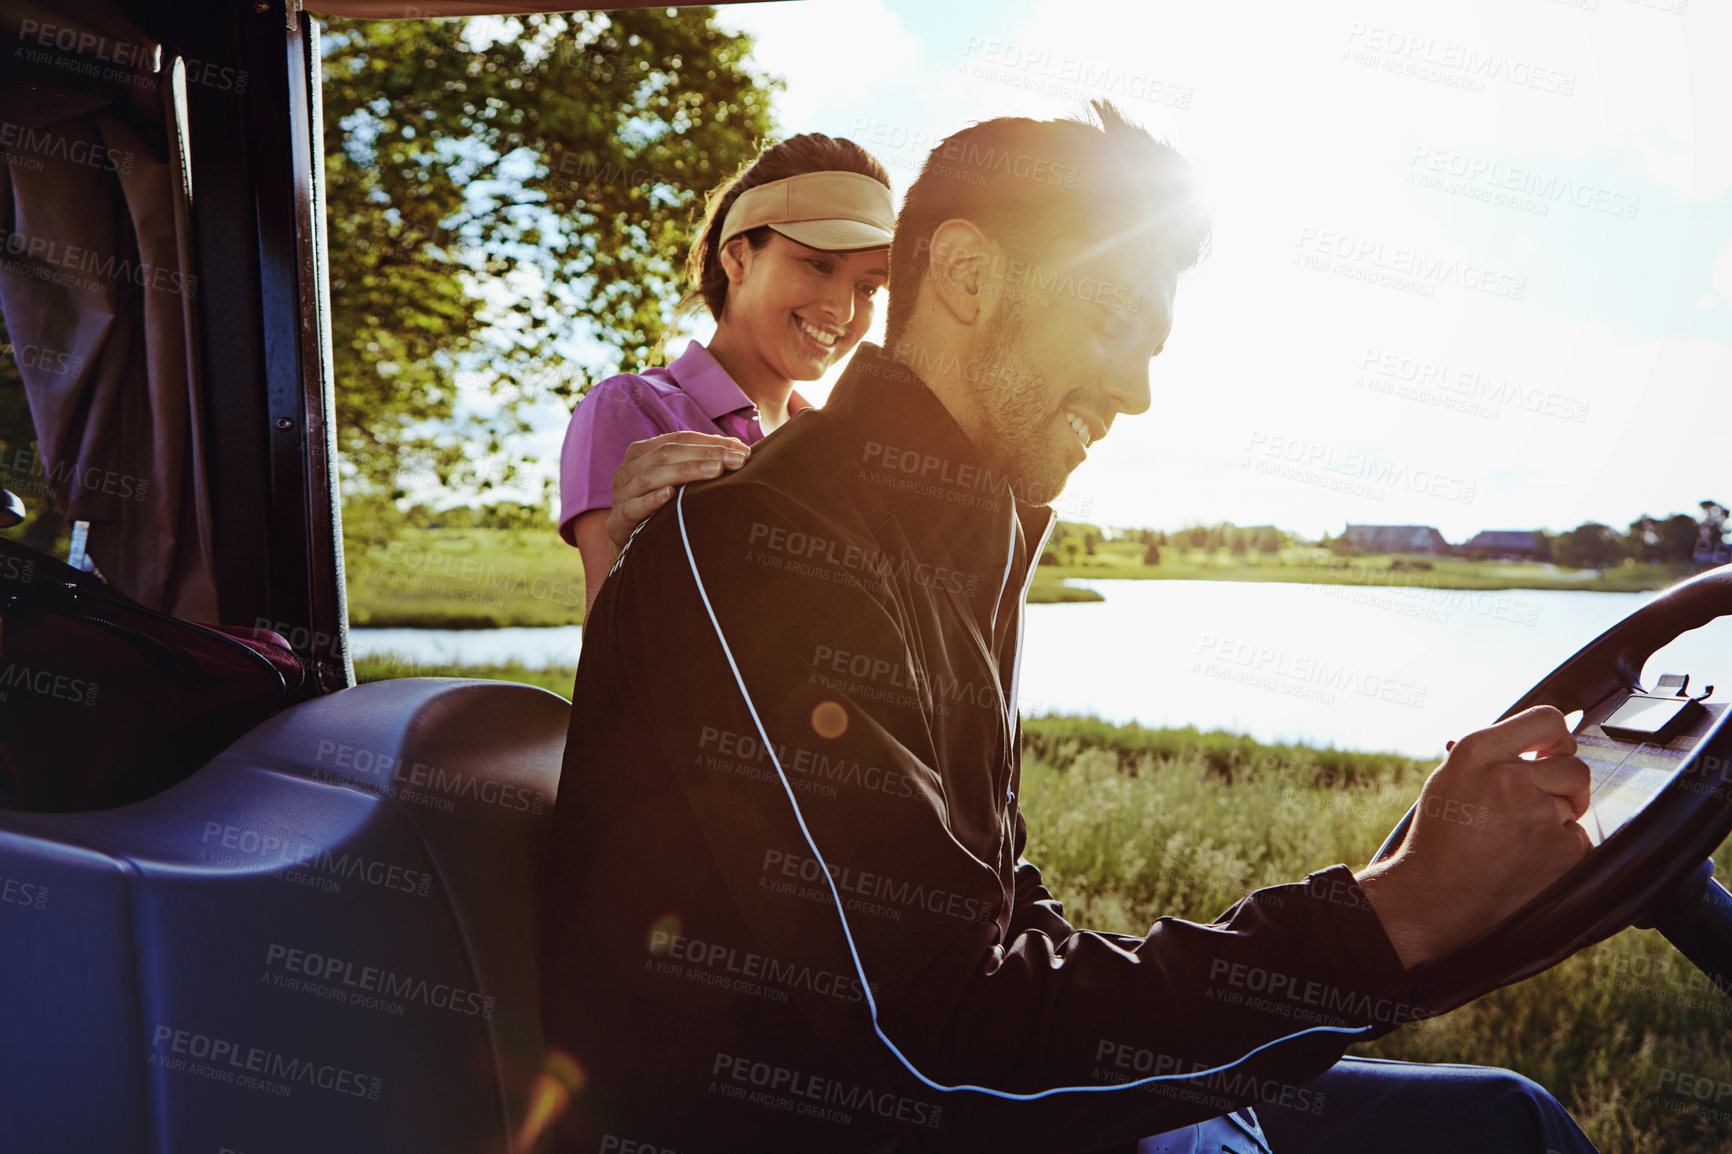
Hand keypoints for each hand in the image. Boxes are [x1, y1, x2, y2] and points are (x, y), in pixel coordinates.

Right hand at [606, 432, 749, 548]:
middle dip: (706, 455)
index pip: (680, 439)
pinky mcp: (617, 520)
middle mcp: (628, 469)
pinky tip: (670, 494)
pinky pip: (633, 507)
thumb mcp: (679, 481)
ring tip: (715, 471)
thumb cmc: (660, 509)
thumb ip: (702, 461)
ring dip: (686, 472)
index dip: (711, 443)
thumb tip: (738, 447)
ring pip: (651, 476)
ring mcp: (620, 494)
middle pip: (667, 454)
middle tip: (737, 461)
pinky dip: (651, 500)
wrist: (630, 546)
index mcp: (642, 452)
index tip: (742, 451)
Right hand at [1355, 705, 1591, 969]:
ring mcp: (1539, 813)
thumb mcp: (1449, 779)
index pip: (1546, 719)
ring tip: (1518, 838)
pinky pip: (1578, 838)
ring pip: (1575, 804)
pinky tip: (1527, 859)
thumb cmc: (1439, 838)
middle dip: (1564, 784)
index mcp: (1477, 752)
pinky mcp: (1562, 849)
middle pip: (1573, 766)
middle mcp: (1509, 777)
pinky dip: (1560, 849)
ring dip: (1557, 818)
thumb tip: (1541, 742)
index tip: (1552, 753)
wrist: (1433, 895)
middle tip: (1540, 803)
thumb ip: (1493, 755)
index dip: (1557, 738)